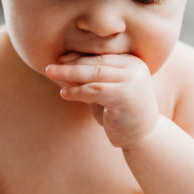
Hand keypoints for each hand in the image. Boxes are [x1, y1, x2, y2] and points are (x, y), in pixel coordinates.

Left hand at [44, 53, 159, 147]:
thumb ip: (91, 78)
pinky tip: (63, 93)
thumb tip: (62, 63)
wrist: (144, 138)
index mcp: (131, 62)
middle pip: (96, 62)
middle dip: (71, 63)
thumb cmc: (120, 114)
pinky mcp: (127, 96)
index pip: (101, 55)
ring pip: (95, 73)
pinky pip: (95, 90)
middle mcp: (134, 67)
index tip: (59, 58)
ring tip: (50, 73)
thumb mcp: (106, 91)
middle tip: (49, 65)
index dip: (78, 56)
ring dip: (70, 73)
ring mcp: (133, 81)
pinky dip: (77, 91)